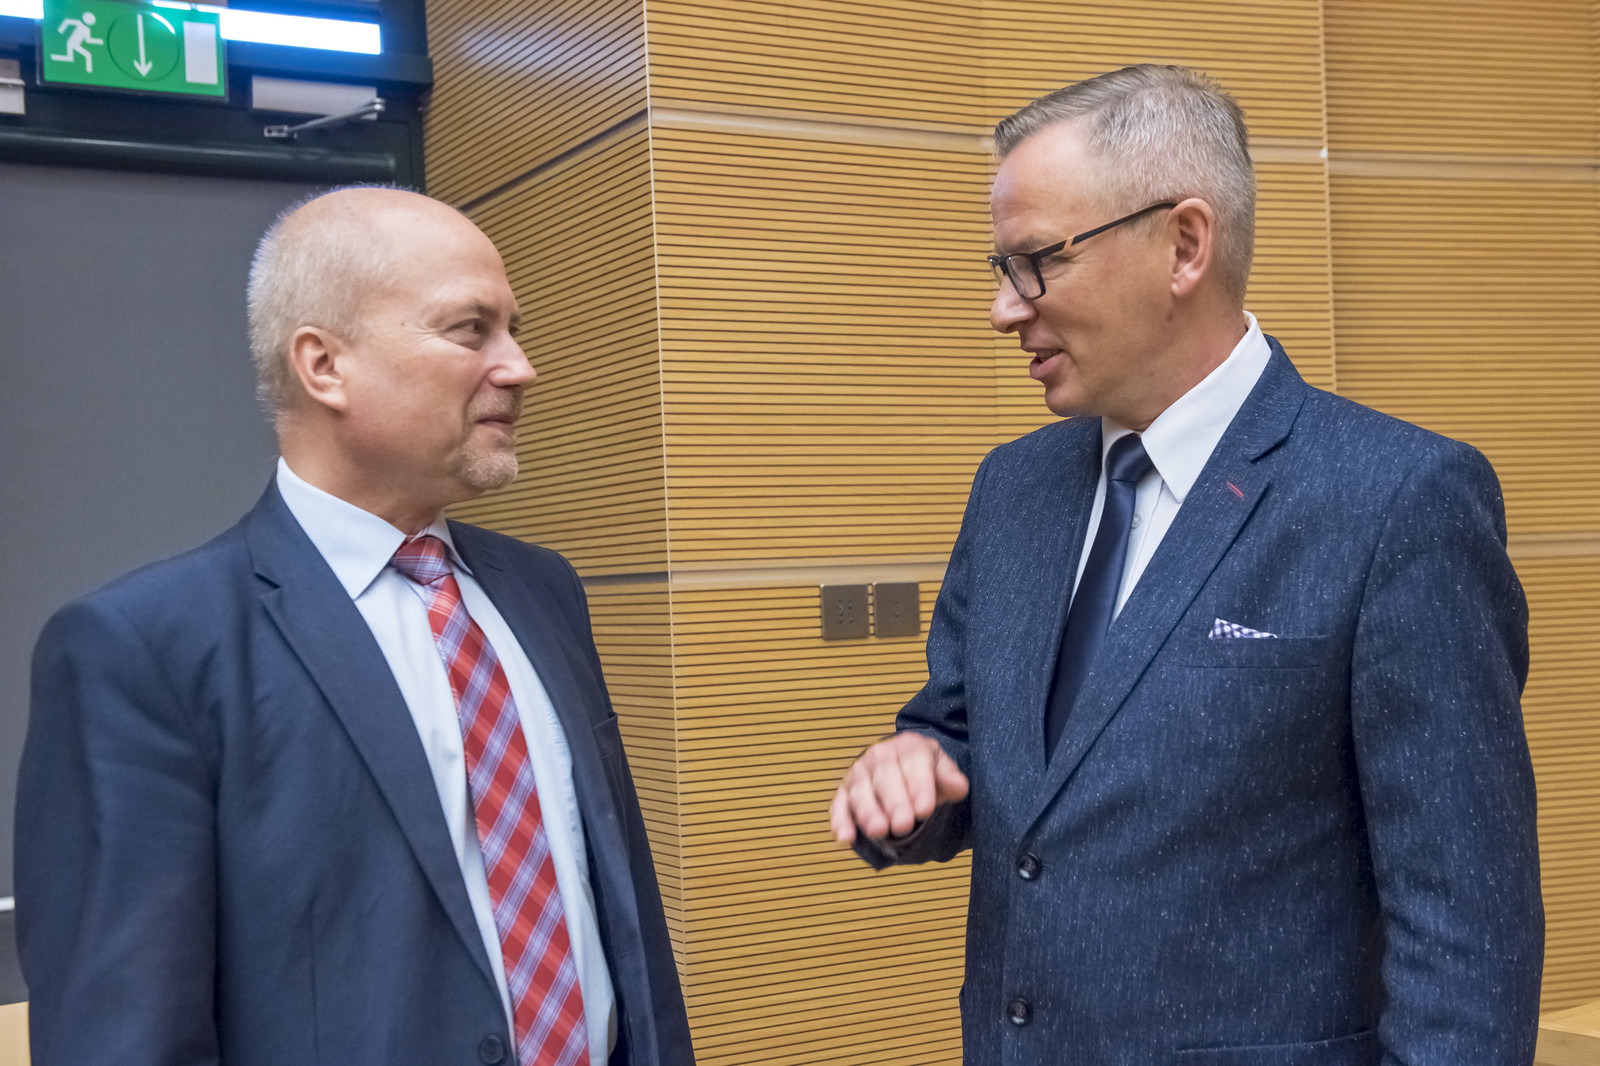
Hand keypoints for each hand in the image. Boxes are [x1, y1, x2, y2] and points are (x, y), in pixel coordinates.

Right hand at [830, 732, 969, 844]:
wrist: (906, 769)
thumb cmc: (926, 774)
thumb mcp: (943, 770)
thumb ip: (950, 778)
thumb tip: (958, 786)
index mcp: (908, 745)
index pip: (913, 761)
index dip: (918, 786)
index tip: (925, 810)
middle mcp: (879, 754)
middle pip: (885, 776)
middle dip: (894, 803)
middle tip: (903, 826)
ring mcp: (859, 772)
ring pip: (861, 791)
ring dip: (868, 812)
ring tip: (878, 831)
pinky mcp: (844, 791)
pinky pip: (839, 804)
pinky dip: (840, 820)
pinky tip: (845, 837)